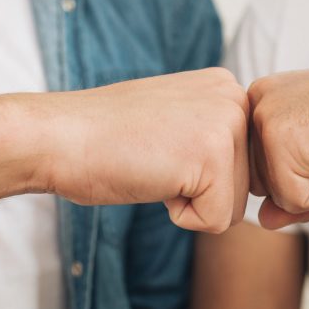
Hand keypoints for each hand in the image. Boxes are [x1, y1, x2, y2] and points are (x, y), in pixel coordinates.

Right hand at [0, 68, 248, 233]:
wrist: (59, 136)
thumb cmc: (109, 136)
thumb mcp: (177, 118)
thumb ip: (215, 133)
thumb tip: (249, 174)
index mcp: (227, 87)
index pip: (245, 161)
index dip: (204, 173)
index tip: (166, 150)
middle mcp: (236, 98)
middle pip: (245, 184)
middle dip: (201, 189)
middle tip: (158, 158)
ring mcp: (227, 124)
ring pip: (235, 205)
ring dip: (192, 201)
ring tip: (155, 165)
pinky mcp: (214, 157)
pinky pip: (216, 221)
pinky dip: (180, 215)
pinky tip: (154, 179)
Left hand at [248, 47, 308, 228]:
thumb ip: (292, 192)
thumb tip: (265, 220)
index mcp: (264, 102)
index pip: (262, 170)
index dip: (304, 172)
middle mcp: (256, 105)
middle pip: (262, 184)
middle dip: (307, 180)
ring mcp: (266, 119)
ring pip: (275, 196)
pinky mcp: (281, 138)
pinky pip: (294, 200)